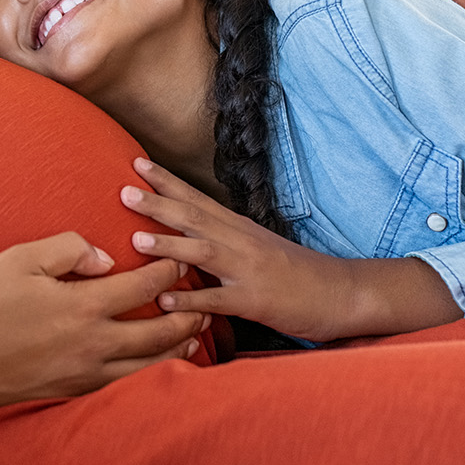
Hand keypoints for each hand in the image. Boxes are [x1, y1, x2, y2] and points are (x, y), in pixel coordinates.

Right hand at [0, 231, 207, 409]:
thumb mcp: (19, 259)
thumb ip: (67, 249)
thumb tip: (103, 258)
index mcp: (83, 306)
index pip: (143, 286)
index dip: (168, 271)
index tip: (180, 260)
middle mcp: (93, 343)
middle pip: (159, 331)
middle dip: (187, 315)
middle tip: (205, 303)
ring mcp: (84, 373)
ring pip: (148, 365)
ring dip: (176, 349)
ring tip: (193, 338)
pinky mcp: (71, 392)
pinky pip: (123, 385)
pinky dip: (148, 374)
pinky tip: (152, 369)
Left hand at [124, 158, 461, 342]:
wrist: (342, 292)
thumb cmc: (296, 273)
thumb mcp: (256, 249)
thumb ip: (223, 241)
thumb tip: (189, 237)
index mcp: (239, 228)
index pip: (197, 198)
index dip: (166, 181)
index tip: (135, 161)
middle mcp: (241, 242)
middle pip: (194, 216)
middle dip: (157, 202)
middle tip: (122, 190)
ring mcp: (248, 270)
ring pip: (204, 252)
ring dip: (169, 244)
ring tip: (136, 238)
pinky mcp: (256, 301)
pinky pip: (219, 301)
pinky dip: (192, 301)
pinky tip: (167, 302)